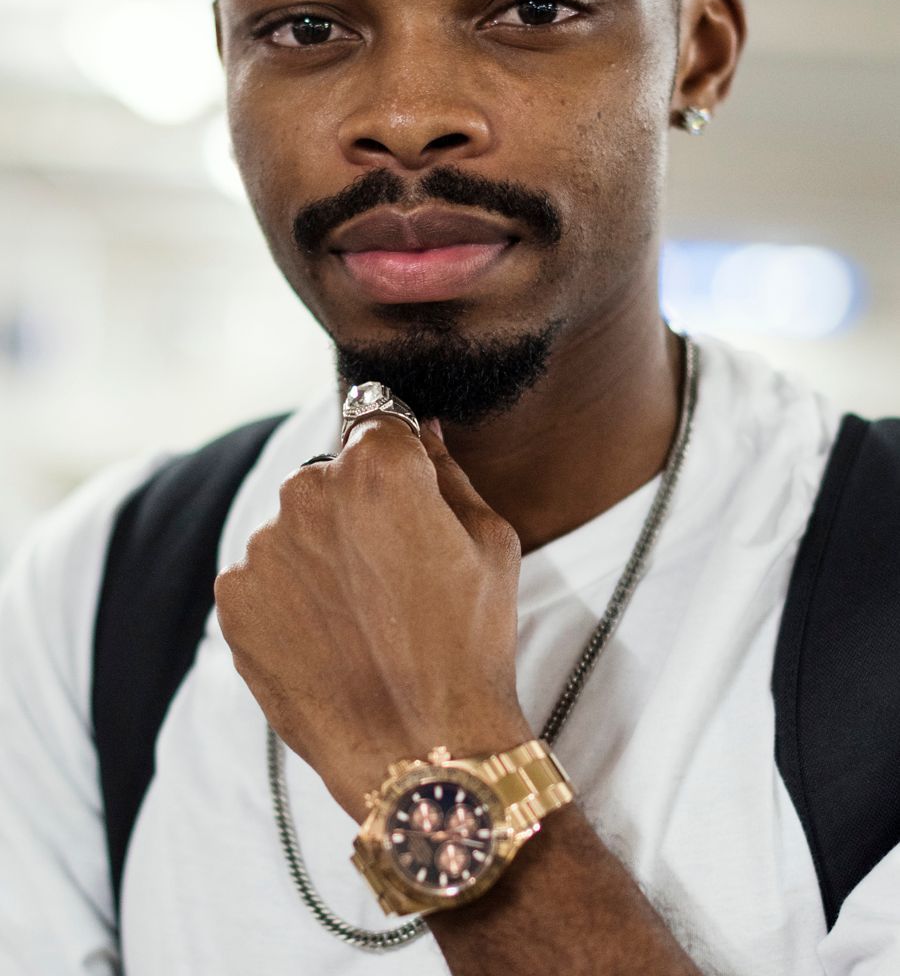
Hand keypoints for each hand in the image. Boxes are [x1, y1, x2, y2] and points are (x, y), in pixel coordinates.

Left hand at [214, 414, 530, 821]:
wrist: (423, 753)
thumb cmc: (471, 645)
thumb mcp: (490, 542)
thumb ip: (447, 470)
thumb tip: (420, 428)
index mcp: (378, 464)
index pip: (377, 419)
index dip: (395, 454)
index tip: (403, 490)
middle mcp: (308, 490)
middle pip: (329, 475)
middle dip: (354, 506)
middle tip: (389, 572)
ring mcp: (263, 546)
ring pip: (292, 528)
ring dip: (317, 553)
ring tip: (359, 616)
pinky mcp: (233, 599)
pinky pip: (261, 576)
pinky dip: (286, 597)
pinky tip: (326, 637)